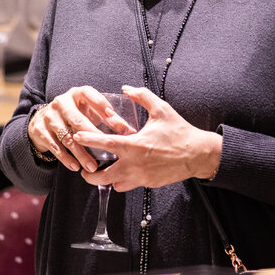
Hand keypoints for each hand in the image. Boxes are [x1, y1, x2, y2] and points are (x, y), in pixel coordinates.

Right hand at [28, 86, 137, 172]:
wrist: (44, 119)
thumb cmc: (76, 114)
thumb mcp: (89, 111)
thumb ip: (107, 118)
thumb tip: (129, 132)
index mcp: (77, 93)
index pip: (90, 95)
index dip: (103, 106)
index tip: (115, 120)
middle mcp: (62, 102)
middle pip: (78, 120)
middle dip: (94, 137)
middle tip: (107, 150)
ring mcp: (49, 116)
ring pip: (67, 137)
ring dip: (81, 153)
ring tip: (92, 167)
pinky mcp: (40, 130)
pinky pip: (55, 146)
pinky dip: (66, 158)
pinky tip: (76, 167)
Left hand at [76, 85, 221, 191]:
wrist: (198, 154)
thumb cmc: (179, 131)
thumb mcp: (161, 109)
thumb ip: (142, 96)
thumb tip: (126, 88)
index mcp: (135, 145)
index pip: (105, 144)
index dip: (88, 140)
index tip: (77, 137)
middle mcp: (135, 164)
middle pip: (103, 177)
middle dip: (89, 175)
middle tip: (84, 169)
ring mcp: (142, 177)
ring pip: (115, 185)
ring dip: (107, 180)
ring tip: (103, 172)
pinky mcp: (149, 184)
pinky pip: (129, 186)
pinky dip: (123, 181)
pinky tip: (124, 172)